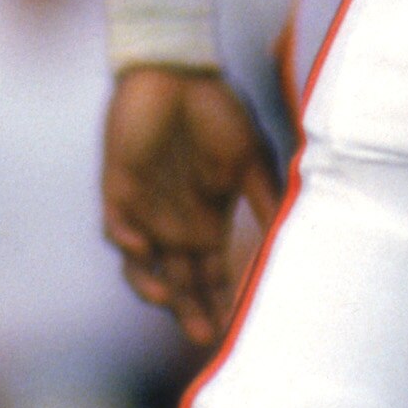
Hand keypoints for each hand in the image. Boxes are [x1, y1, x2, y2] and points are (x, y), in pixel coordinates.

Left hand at [102, 66, 281, 347]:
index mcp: (206, 222)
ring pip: (142, 267)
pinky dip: (130, 244)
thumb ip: (265, 204)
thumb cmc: (217, 113)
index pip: (212, 276)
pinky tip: (147, 249)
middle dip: (190, 310)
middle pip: (179, 282)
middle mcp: (174, 225)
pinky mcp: (117, 190)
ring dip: (153, 287)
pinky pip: (117, 229)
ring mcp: (144, 211)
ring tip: (170, 299)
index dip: (221, 303)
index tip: (235, 329)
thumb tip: (290, 243)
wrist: (175, 71)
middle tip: (204, 335)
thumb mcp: (250, 162)